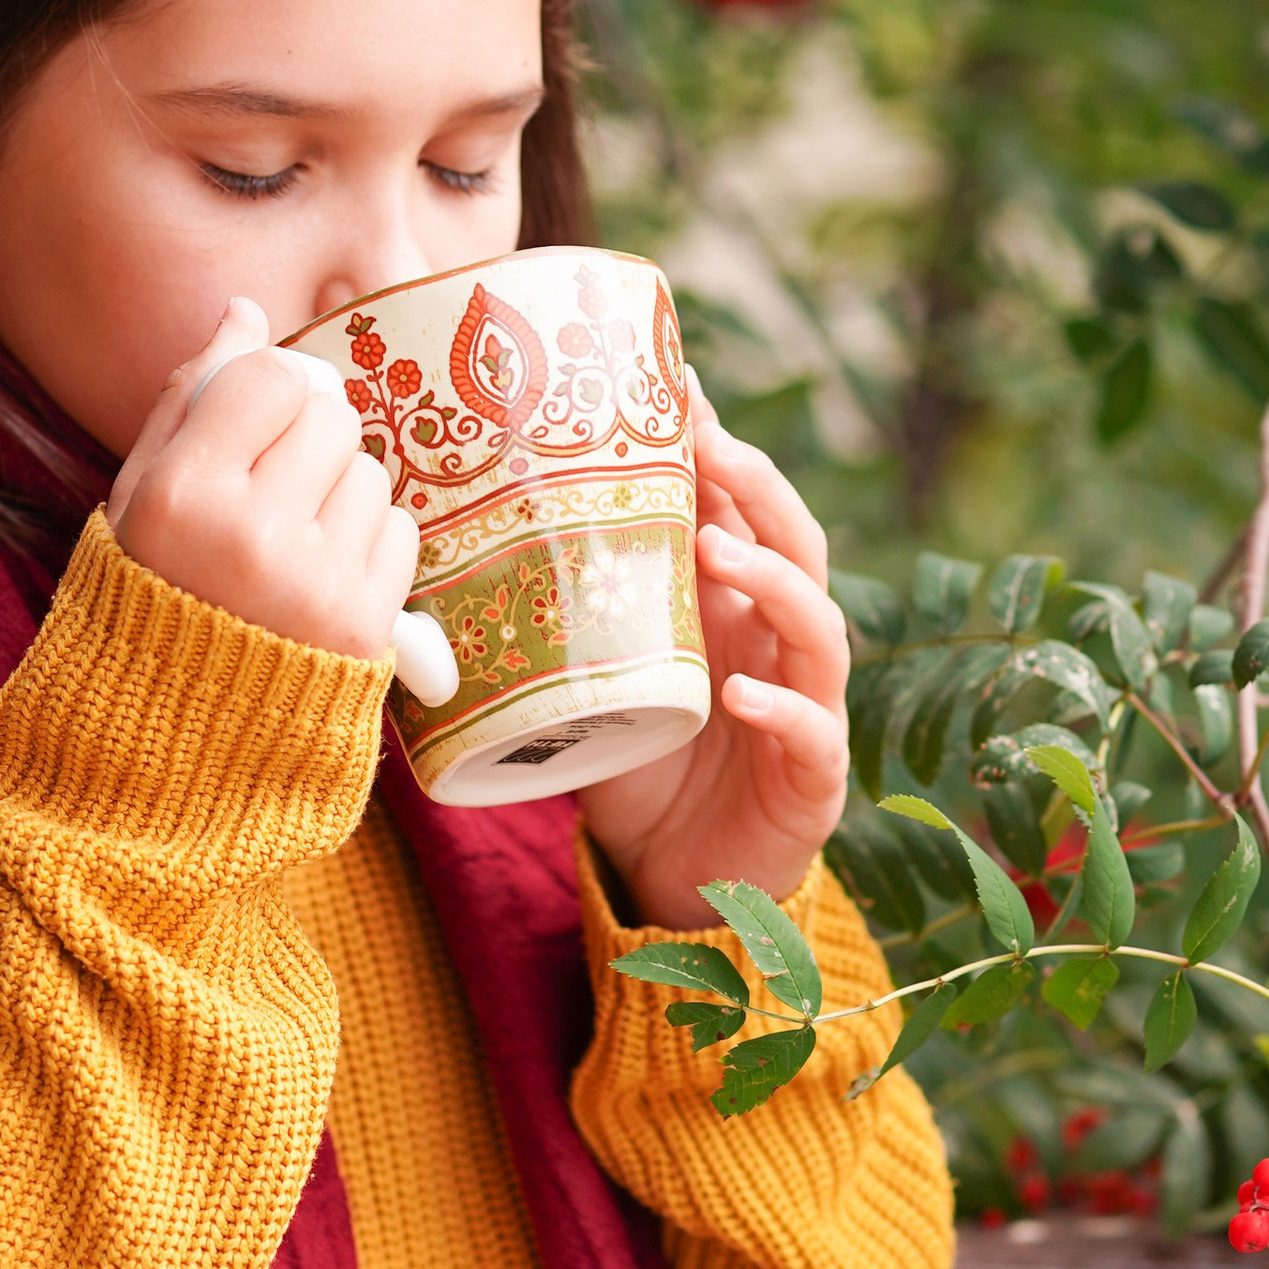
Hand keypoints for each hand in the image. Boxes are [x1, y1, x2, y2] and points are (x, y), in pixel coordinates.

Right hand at [108, 297, 415, 660]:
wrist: (178, 727)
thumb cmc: (154, 589)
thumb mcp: (140, 494)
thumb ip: (190, 397)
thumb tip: (246, 311)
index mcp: (182, 495)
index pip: (271, 378)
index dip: (270, 391)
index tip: (253, 424)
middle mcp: (251, 536)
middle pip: (332, 417)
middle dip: (310, 439)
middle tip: (274, 488)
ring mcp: (315, 582)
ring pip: (371, 473)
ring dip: (341, 493)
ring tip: (293, 541)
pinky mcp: (365, 622)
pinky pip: (400, 531)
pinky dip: (369, 543)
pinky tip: (323, 574)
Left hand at [578, 393, 849, 932]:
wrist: (678, 880)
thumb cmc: (639, 771)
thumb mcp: (594, 681)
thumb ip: (560, 620)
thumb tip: (451, 548)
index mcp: (733, 610)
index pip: (743, 514)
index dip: (722, 453)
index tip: (682, 387)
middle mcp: (779, 645)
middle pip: (797, 547)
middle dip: (760, 491)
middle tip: (712, 447)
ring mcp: (807, 707)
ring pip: (817, 629)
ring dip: (774, 581)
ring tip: (718, 550)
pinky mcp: (812, 779)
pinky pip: (811, 734)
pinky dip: (781, 710)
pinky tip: (741, 694)